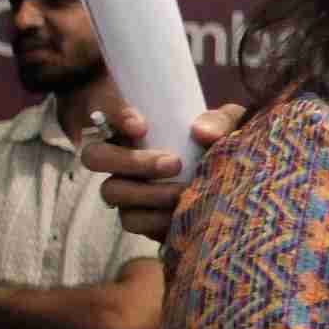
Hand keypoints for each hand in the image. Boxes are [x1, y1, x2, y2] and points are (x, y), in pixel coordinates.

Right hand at [84, 102, 241, 241]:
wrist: (233, 192)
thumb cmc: (221, 146)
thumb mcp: (226, 128)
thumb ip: (219, 122)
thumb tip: (202, 133)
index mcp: (134, 126)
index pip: (107, 108)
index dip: (115, 115)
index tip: (142, 126)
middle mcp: (120, 155)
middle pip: (94, 156)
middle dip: (131, 161)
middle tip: (173, 163)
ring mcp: (124, 187)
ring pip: (111, 191)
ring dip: (147, 193)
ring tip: (183, 192)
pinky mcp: (136, 216)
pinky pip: (131, 220)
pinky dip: (155, 219)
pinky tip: (180, 214)